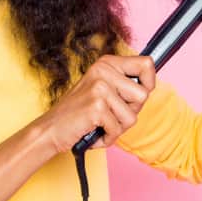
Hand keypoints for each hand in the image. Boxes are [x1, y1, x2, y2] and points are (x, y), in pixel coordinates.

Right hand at [37, 54, 156, 154]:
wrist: (51, 129)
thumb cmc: (80, 113)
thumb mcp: (103, 90)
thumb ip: (125, 85)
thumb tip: (150, 85)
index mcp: (107, 63)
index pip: (146, 64)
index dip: (149, 83)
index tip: (134, 96)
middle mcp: (104, 70)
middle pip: (144, 95)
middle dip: (131, 111)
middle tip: (109, 114)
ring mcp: (100, 88)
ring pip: (132, 116)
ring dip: (118, 127)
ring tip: (100, 123)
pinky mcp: (96, 107)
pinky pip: (118, 129)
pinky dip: (108, 137)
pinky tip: (94, 132)